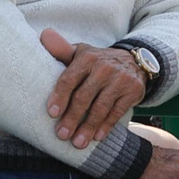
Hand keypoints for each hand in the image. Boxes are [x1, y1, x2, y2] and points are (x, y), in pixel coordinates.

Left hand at [40, 28, 144, 148]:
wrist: (134, 61)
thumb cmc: (98, 62)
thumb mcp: (81, 53)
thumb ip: (61, 49)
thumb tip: (43, 36)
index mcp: (87, 57)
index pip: (69, 79)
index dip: (60, 97)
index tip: (51, 114)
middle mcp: (104, 67)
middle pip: (84, 96)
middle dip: (72, 117)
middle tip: (61, 134)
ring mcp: (120, 80)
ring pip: (101, 107)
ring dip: (88, 127)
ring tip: (77, 143)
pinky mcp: (133, 91)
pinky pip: (117, 112)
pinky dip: (106, 126)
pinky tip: (97, 137)